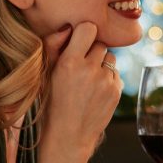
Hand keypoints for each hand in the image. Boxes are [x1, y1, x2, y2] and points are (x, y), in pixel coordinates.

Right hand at [41, 22, 122, 156]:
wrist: (68, 135)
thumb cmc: (52, 101)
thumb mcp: (45, 73)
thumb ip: (53, 45)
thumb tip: (69, 27)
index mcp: (69, 62)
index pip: (88, 28)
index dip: (84, 34)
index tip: (78, 42)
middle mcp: (90, 70)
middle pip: (100, 44)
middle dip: (91, 52)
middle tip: (80, 67)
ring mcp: (105, 82)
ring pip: (110, 58)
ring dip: (101, 64)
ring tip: (87, 80)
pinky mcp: (116, 92)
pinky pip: (116, 73)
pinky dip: (107, 78)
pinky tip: (95, 91)